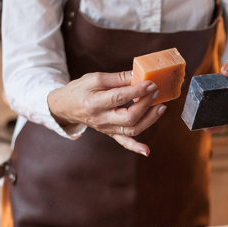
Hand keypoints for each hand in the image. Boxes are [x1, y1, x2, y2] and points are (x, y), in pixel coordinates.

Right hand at [47, 71, 166, 155]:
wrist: (66, 106)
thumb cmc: (80, 90)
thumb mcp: (95, 78)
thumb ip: (118, 78)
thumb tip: (139, 75)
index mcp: (94, 103)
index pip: (120, 98)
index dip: (138, 91)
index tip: (151, 83)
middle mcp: (101, 119)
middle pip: (129, 117)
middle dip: (146, 105)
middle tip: (156, 92)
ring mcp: (106, 128)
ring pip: (131, 130)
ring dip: (149, 120)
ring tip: (161, 107)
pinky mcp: (110, 133)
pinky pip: (123, 142)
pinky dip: (135, 147)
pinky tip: (147, 151)